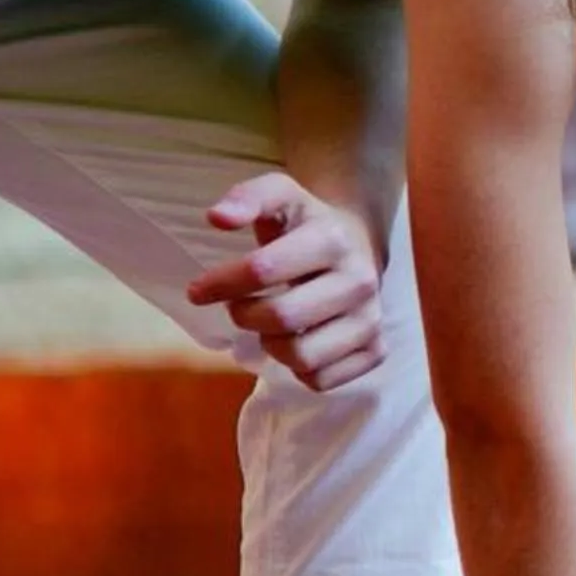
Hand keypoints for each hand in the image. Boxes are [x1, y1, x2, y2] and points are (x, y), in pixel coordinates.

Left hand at [187, 172, 387, 391]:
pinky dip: (300, 369)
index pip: (262, 270)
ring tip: (270, 326)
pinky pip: (322, 380)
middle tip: (240, 307)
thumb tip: (218, 217)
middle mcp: (361, 280)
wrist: (358, 243)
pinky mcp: (376, 349)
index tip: (199, 290)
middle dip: (244, 315)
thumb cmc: (306, 224)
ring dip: (272, 345)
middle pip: (280, 318)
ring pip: (301, 357)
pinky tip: (299, 341)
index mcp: (333, 239)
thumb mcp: (280, 196)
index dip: (220, 283)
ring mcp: (373, 318)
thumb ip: (247, 197)